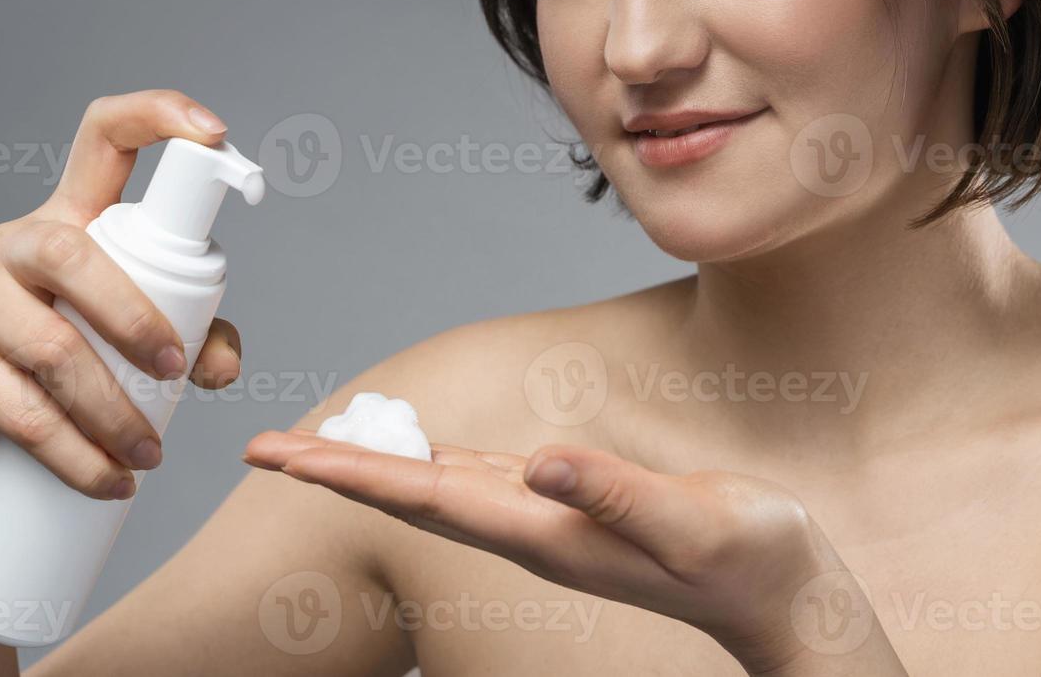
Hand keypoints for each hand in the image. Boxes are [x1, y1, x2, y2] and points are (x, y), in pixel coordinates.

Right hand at [0, 90, 246, 504]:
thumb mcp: (139, 340)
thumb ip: (196, 335)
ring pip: (52, 347)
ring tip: (151, 456)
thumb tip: (220, 364)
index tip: (216, 133)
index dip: (157, 116)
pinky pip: (20, 411)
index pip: (105, 139)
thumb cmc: (74, 365)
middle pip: (73, 254)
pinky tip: (110, 480)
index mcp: (76, 220)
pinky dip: (77, 454)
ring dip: (114, 410)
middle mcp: (20, 247)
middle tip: (178, 371)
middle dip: (136, 316)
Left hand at [242, 431, 904, 674]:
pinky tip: (421, 454)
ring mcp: (549, 522)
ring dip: (375, 467)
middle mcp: (532, 530)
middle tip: (261, 450)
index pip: (428, 497)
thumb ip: (612, 493)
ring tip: (318, 448)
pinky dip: (434, 463)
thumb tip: (535, 463)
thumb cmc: (744, 556)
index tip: (284, 460)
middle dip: (337, 471)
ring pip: (440, 488)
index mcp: (546, 531)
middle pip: (413, 496)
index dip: (353, 475)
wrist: (779, 591)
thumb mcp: (687, 520)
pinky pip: (482, 480)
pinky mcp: (572, 508)